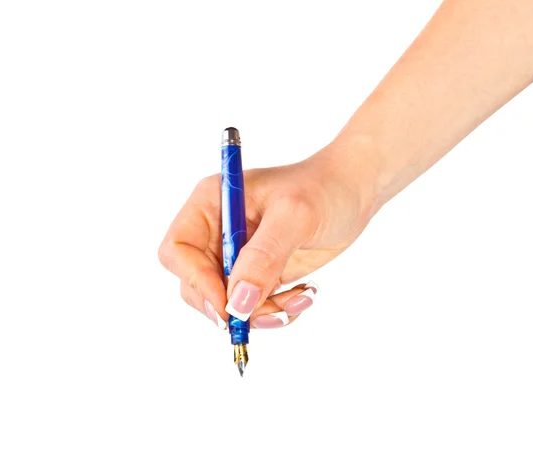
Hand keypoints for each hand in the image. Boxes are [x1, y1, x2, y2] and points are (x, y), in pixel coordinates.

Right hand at [158, 152, 370, 327]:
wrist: (354, 191)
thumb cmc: (324, 188)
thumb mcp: (294, 217)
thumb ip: (263, 258)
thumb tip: (237, 304)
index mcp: (212, 203)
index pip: (178, 250)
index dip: (195, 280)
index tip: (228, 305)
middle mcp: (218, 230)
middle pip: (196, 285)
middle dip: (232, 305)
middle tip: (270, 310)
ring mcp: (237, 254)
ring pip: (227, 303)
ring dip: (261, 312)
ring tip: (299, 298)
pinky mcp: (259, 273)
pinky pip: (253, 306)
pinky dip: (277, 311)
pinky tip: (304, 294)